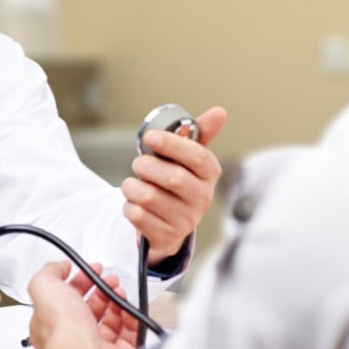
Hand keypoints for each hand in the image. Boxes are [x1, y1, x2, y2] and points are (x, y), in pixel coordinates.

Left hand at [28, 260, 136, 348]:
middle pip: (89, 309)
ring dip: (116, 300)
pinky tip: (129, 308)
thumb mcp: (43, 287)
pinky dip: (131, 319)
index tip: (90, 270)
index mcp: (52, 322)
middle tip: (109, 279)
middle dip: (101, 289)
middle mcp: (73, 337)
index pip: (65, 298)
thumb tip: (60, 267)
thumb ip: (49, 272)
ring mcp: (94, 347)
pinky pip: (128, 335)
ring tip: (119, 291)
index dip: (78, 281)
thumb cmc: (61, 328)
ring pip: (110, 321)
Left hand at [121, 106, 226, 263]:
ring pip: (150, 197)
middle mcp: (202, 199)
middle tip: (139, 163)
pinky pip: (138, 216)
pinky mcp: (166, 236)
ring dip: (132, 186)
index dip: (173, 145)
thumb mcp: (186, 159)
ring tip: (133, 184)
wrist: (167, 224)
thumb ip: (198, 134)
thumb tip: (219, 112)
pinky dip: (128, 205)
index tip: (150, 136)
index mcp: (209, 175)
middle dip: (147, 166)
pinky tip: (134, 204)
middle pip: (173, 178)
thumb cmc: (176, 182)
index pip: (199, 157)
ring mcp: (185, 221)